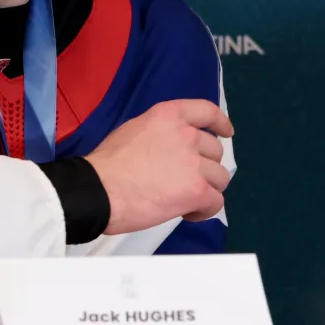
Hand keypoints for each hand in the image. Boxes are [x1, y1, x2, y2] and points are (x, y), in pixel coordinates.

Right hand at [84, 98, 233, 234]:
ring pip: (219, 178)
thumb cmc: (107, 164)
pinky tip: (189, 213)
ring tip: (187, 200)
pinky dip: (205, 210)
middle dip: (205, 166)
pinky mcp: (197, 190)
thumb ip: (159, 134)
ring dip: (207, 189)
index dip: (221, 123)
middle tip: (186, 181)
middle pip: (215, 151)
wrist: (98, 190)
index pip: (207, 111)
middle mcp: (187, 135)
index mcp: (169, 116)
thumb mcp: (134, 130)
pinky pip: (216, 201)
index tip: (226, 132)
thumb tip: (167, 150)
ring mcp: (194, 163)